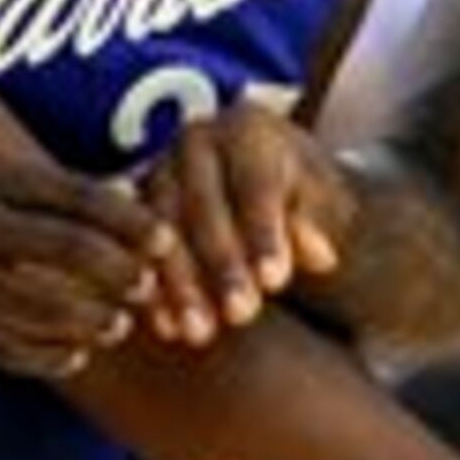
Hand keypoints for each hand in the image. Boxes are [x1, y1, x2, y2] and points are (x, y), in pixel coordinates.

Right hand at [0, 155, 172, 378]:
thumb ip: (44, 190)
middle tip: (150, 289)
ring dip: (93, 321)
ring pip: (45, 307)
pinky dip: (50, 355)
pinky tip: (75, 356)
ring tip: (116, 326)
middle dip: (123, 274)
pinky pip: (8, 348)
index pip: (79, 197)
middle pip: (72, 252)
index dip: (132, 222)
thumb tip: (127, 197)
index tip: (166, 240)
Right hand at [131, 102, 351, 343]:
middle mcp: (196, 139)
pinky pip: (139, 249)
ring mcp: (160, 170)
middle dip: (222, 264)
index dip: (265, 231)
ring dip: (181, 284)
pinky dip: (154, 290)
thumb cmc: (305, 204)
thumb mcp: (322, 210)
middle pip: (205, 204)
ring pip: (165, 229)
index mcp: (248, 127)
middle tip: (241, 315)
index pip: (255, 181)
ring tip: (201, 332)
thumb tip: (319, 254)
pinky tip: (167, 327)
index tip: (275, 280)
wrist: (272, 197)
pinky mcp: (137, 206)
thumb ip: (318, 227)